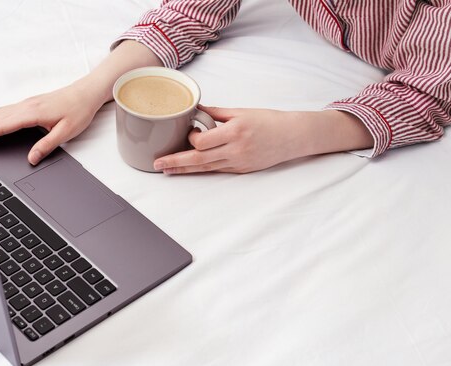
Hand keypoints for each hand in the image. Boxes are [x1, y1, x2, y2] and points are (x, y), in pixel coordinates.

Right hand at [0, 82, 105, 164]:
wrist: (86, 93)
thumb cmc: (79, 111)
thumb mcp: (66, 132)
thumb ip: (47, 146)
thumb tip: (31, 159)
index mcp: (32, 114)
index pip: (0, 126)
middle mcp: (25, 107)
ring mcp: (26, 104)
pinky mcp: (29, 104)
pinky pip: (4, 111)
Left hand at [153, 106, 373, 173]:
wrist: (292, 136)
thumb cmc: (269, 120)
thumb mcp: (241, 111)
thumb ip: (216, 113)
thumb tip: (196, 110)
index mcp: (235, 132)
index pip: (203, 141)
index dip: (191, 139)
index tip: (188, 132)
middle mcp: (236, 150)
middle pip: (199, 160)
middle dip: (176, 163)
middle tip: (158, 164)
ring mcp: (239, 163)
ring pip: (206, 168)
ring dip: (185, 169)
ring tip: (167, 170)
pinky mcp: (241, 170)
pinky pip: (217, 170)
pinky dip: (202, 169)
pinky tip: (189, 168)